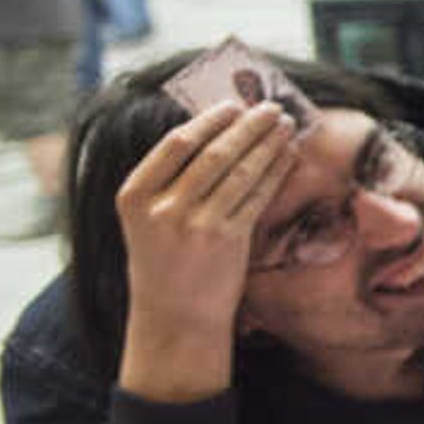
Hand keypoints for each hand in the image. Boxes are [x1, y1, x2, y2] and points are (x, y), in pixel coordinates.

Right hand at [111, 102, 297, 403]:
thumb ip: (169, 180)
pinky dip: (277, 171)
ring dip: (268, 143)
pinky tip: (289, 156)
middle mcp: (162, 207)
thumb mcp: (148, 218)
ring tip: (286, 125)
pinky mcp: (228, 240)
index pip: (176, 144)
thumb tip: (216, 131)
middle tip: (272, 107)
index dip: (209, 120)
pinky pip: (258, 195)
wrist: (175, 317)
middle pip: (214, 152)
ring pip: (241, 171)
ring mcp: (196, 224)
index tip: (232, 106)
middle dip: (247, 126)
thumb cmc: (164, 261)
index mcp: (134, 195)